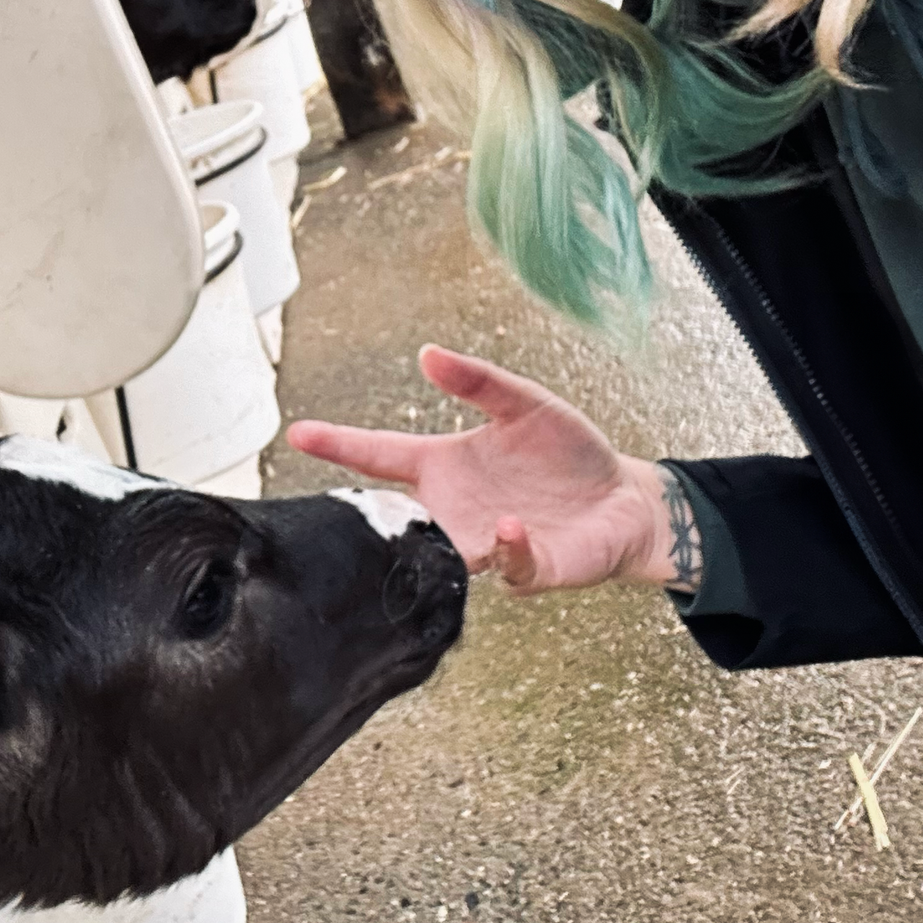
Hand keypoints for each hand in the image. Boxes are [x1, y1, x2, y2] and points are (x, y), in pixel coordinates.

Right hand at [285, 345, 678, 594]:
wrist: (623, 499)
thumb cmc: (568, 454)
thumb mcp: (525, 403)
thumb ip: (478, 381)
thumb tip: (428, 353)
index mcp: (444, 466)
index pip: (380, 455)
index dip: (339, 444)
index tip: (299, 432)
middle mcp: (455, 510)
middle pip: (397, 517)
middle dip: (373, 522)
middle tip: (355, 518)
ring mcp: (486, 544)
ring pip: (443, 554)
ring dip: (440, 542)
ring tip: (439, 526)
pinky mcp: (528, 569)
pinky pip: (507, 565)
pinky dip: (506, 548)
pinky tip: (509, 524)